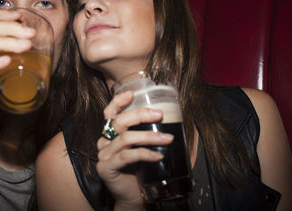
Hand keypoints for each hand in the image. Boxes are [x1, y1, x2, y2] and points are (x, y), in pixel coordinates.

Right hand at [96, 91, 173, 209]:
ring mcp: (104, 155)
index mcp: (111, 133)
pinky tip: (158, 156)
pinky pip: (126, 157)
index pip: (110, 113)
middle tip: (159, 114)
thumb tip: (187, 123)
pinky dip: (144, 154)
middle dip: (140, 115)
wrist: (135, 198)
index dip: (118, 102)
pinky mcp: (106, 168)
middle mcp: (104, 142)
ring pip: (125, 138)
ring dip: (149, 136)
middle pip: (118, 122)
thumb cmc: (143, 170)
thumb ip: (158, 134)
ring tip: (167, 139)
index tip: (132, 94)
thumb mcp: (148, 148)